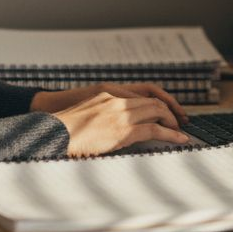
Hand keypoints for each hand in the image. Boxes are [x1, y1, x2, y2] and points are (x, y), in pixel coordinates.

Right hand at [48, 92, 189, 156]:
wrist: (51, 132)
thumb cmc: (62, 128)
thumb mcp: (84, 113)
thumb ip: (100, 114)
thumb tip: (110, 127)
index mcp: (107, 93)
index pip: (143, 92)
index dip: (159, 101)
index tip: (168, 110)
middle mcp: (116, 99)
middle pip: (154, 100)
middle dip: (171, 110)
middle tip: (181, 121)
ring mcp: (120, 114)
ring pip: (157, 112)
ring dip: (173, 122)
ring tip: (181, 131)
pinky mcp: (123, 131)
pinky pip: (155, 131)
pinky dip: (171, 135)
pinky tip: (180, 139)